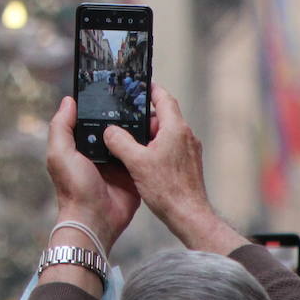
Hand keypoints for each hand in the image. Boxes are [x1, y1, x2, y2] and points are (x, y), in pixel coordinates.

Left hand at [45, 97, 139, 254]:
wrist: (95, 219)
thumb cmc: (73, 188)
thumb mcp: (60, 154)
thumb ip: (61, 127)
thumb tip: (69, 101)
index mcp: (82, 145)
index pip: (92, 119)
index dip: (100, 106)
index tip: (114, 88)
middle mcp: (100, 152)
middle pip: (114, 127)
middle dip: (125, 115)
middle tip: (139, 97)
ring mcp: (119, 162)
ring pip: (131, 139)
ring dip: (139, 128)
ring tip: (152, 110)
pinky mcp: (134, 173)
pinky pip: (142, 155)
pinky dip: (148, 146)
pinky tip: (158, 131)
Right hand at [103, 84, 245, 254]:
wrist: (188, 215)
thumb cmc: (168, 190)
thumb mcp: (136, 162)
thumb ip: (119, 142)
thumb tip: (110, 131)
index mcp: (176, 129)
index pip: (164, 98)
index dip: (150, 90)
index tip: (139, 85)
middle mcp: (185, 136)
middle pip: (162, 117)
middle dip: (143, 119)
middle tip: (124, 124)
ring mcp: (189, 151)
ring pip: (165, 134)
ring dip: (148, 137)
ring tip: (129, 147)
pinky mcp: (188, 164)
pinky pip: (170, 148)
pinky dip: (155, 149)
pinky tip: (142, 163)